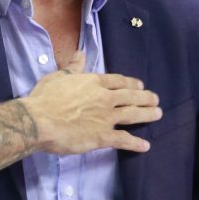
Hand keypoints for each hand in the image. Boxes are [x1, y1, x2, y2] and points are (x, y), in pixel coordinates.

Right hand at [27, 52, 161, 154]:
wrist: (40, 121)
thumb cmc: (45, 98)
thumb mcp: (59, 76)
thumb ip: (73, 66)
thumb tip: (81, 53)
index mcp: (94, 83)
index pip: (118, 81)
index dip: (131, 83)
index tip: (140, 85)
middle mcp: (104, 98)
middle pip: (131, 96)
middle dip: (145, 97)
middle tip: (155, 99)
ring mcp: (106, 118)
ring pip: (133, 115)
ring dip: (147, 114)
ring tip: (158, 114)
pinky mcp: (102, 137)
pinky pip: (123, 140)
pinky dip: (135, 143)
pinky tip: (145, 146)